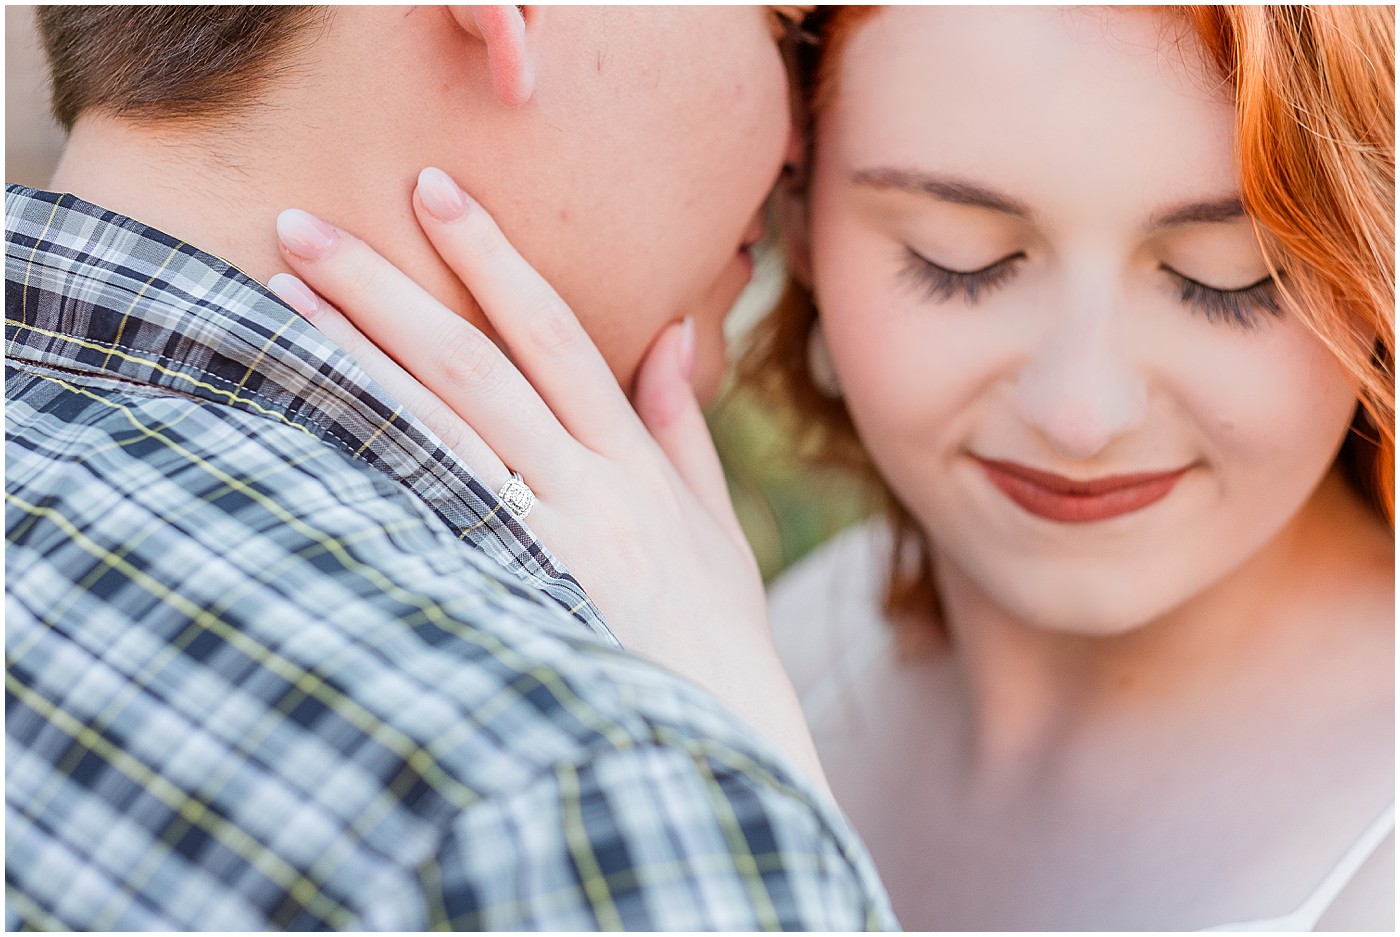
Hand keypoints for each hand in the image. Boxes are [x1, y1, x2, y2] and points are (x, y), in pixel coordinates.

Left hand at [267, 167, 825, 789]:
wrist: (722, 745)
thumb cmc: (715, 637)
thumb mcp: (713, 524)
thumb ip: (679, 427)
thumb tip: (669, 334)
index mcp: (633, 462)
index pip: (554, 334)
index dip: (492, 257)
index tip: (434, 191)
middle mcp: (588, 489)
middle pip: (476, 365)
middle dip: (389, 286)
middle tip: (302, 224)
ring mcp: (547, 547)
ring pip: (442, 432)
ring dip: (358, 359)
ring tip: (280, 299)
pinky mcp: (514, 603)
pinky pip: (435, 523)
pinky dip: (373, 467)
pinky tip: (305, 423)